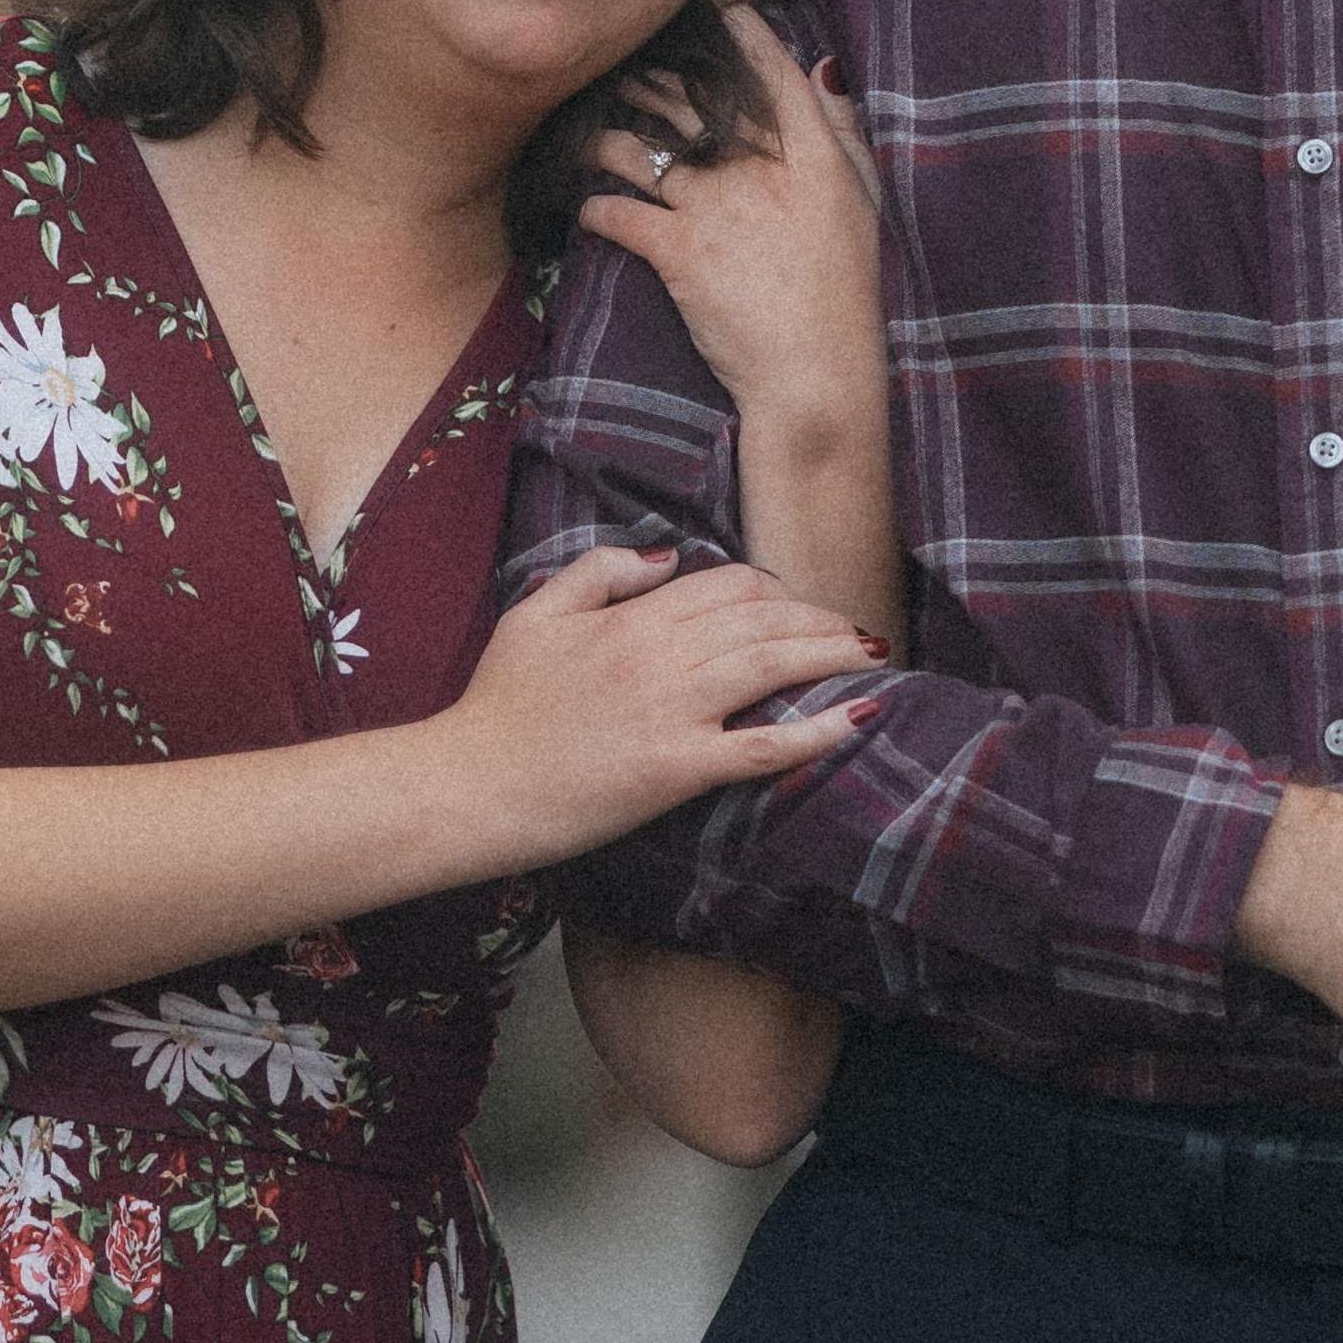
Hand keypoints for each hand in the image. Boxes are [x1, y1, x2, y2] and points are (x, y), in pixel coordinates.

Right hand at [428, 544, 872, 872]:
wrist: (470, 786)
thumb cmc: (497, 706)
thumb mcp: (535, 615)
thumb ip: (599, 572)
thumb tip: (666, 556)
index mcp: (631, 618)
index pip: (729, 583)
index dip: (777, 590)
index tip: (798, 607)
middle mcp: (660, 657)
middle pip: (765, 617)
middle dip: (821, 619)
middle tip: (853, 633)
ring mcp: (673, 713)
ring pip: (775, 665)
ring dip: (834, 656)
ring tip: (872, 657)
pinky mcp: (677, 770)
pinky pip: (764, 746)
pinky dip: (819, 731)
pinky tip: (861, 717)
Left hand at [566, 5, 885, 447]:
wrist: (816, 375)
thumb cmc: (845, 294)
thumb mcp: (864, 203)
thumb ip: (843, 131)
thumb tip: (822, 69)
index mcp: (812, 156)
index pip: (770, 71)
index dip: (736, 29)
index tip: (710, 0)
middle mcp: (758, 170)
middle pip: (687, 100)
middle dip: (646, 76)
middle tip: (616, 62)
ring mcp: (715, 207)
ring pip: (637, 147)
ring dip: (603, 136)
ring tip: (583, 131)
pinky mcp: (677, 251)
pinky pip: (616, 211)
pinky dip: (592, 207)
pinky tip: (584, 207)